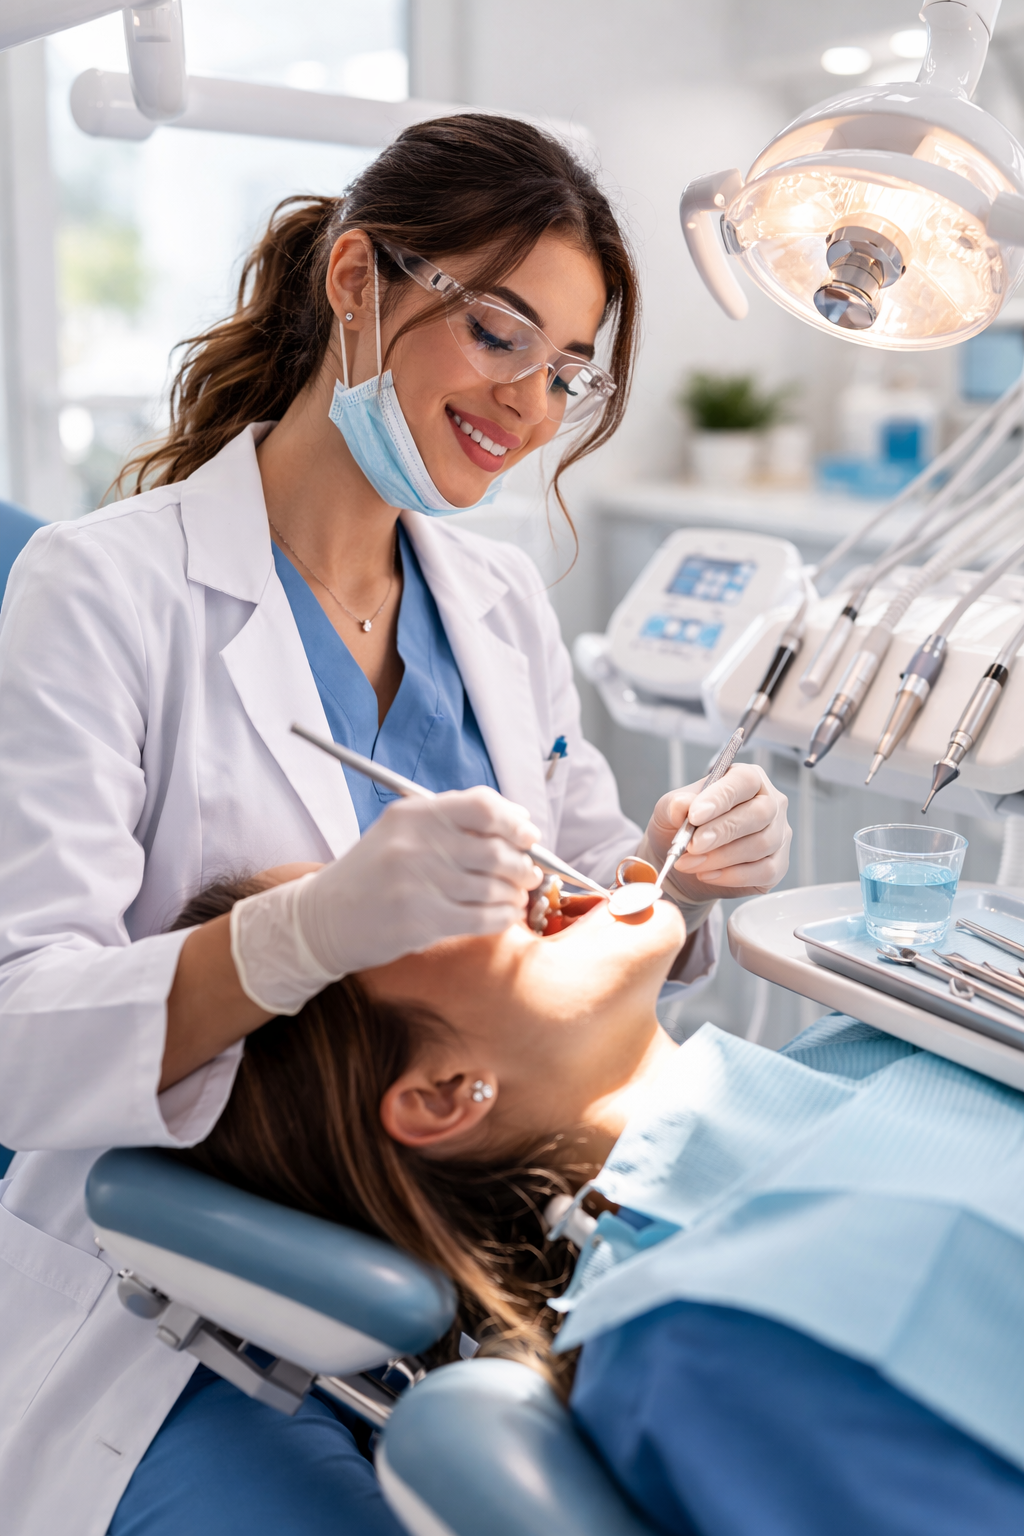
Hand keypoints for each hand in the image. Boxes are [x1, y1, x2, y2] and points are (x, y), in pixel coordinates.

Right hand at [299, 786, 541, 968]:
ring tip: (516, 896)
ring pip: (494, 887)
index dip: (515, 822)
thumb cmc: (374, 874)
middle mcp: (416, 843)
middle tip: (530, 874)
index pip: (483, 806)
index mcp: (414, 814)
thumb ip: (454, 824)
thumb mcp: (403, 833)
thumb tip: (521, 824)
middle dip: (524, 865)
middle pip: (496, 850)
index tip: (528, 836)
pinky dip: (502, 917)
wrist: (324, 918)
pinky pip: (483, 918)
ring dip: (515, 894)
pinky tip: (503, 915)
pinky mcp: (421, 920)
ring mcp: (418, 883)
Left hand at [641, 763, 790, 902]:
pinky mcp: (778, 864)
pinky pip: (764, 871)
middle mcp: (770, 802)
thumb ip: (674, 805)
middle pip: (759, 813)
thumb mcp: (669, 811)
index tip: (695, 816)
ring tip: (691, 863)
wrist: (686, 861)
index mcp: (748, 779)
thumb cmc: (684, 827)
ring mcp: (778, 834)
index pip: (743, 781)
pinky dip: (732, 876)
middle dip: (722, 832)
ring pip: (761, 844)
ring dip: (721, 857)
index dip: (720, 798)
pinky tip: (708, 875)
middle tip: (692, 845)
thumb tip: (681, 806)